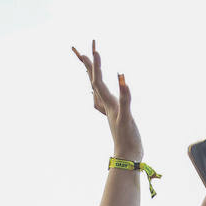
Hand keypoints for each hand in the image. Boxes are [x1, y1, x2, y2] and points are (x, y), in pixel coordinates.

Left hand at [72, 41, 141, 160]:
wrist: (128, 157)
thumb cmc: (128, 139)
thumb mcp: (127, 117)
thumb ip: (125, 98)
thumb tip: (121, 78)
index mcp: (108, 103)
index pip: (97, 80)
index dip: (96, 64)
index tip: (94, 49)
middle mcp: (105, 104)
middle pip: (92, 81)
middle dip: (87, 64)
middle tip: (77, 49)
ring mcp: (109, 110)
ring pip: (96, 88)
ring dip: (92, 75)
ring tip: (88, 65)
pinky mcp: (114, 116)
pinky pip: (104, 99)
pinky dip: (102, 90)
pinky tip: (100, 91)